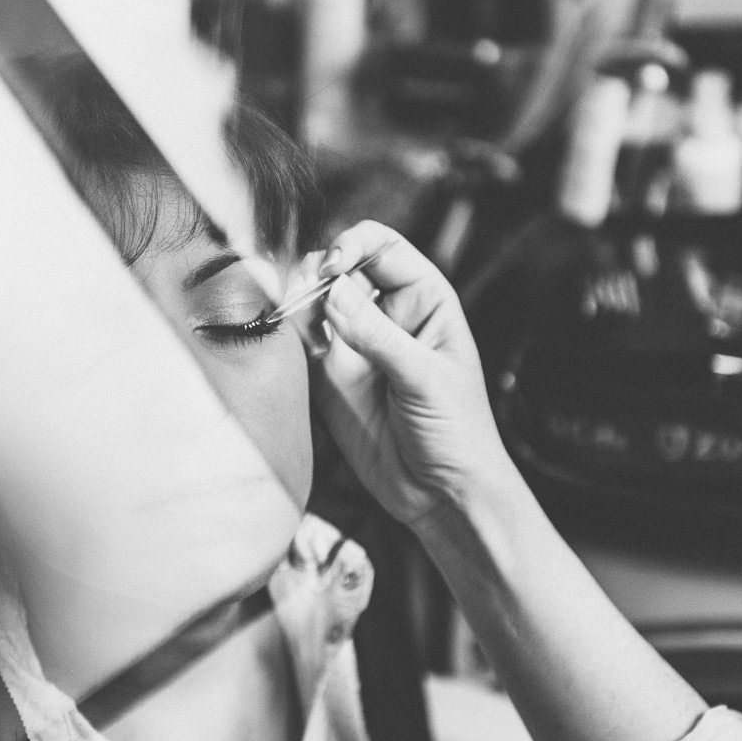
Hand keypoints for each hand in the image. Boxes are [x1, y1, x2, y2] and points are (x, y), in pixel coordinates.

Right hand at [313, 221, 516, 528]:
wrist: (442, 495)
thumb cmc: (457, 432)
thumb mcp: (425, 379)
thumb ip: (378, 336)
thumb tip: (332, 291)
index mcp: (424, 300)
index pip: (382, 247)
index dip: (353, 245)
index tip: (332, 268)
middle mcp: (386, 314)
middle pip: (340, 267)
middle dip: (315, 272)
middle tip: (301, 295)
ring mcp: (354, 344)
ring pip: (313, 300)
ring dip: (295, 299)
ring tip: (289, 314)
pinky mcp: (328, 376)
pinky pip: (300, 342)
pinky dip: (286, 333)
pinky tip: (284, 336)